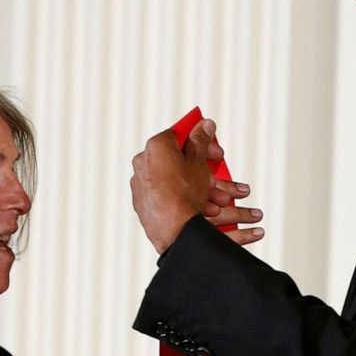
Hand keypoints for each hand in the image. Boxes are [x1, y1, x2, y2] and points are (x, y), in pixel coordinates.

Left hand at [131, 118, 264, 253]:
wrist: (174, 231)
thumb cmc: (185, 195)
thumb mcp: (199, 163)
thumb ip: (201, 140)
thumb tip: (205, 124)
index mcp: (156, 146)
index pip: (180, 134)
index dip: (202, 142)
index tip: (214, 151)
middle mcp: (143, 161)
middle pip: (176, 158)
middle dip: (201, 167)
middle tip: (216, 175)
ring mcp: (139, 183)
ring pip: (173, 179)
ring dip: (196, 185)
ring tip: (214, 197)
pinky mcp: (141, 202)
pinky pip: (164, 194)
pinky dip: (181, 197)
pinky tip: (197, 205)